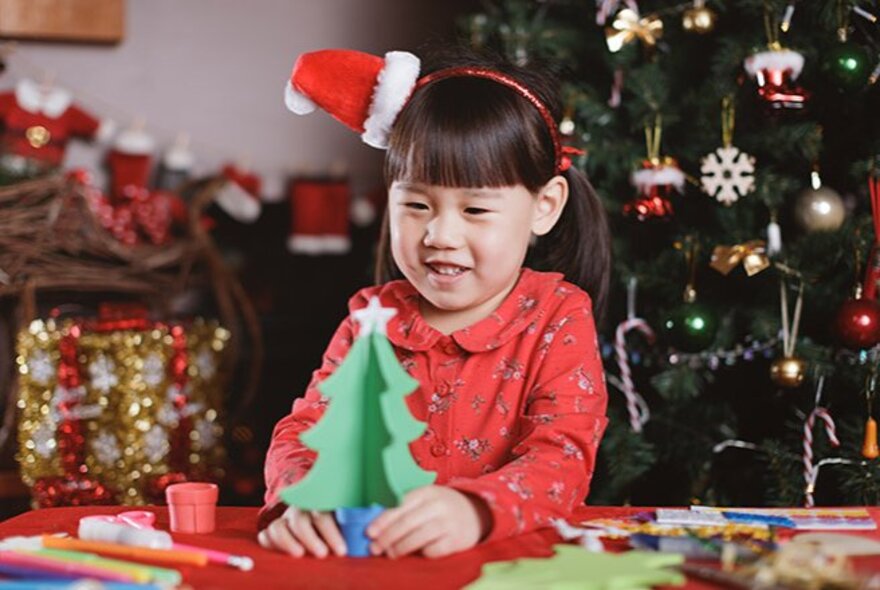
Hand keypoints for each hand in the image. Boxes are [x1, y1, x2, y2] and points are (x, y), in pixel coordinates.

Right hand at [257, 505, 346, 557]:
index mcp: (319, 505)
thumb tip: (366, 542)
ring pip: (278, 526)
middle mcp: (300, 510)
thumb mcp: (345, 524)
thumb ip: (351, 529)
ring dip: (287, 541)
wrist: (317, 520)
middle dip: (310, 538)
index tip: (341, 551)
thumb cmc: (338, 526)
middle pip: (299, 519)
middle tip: (322, 554)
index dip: (331, 533)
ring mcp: (284, 520)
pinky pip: (265, 535)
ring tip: (299, 555)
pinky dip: (269, 544)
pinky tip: (279, 555)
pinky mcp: (272, 531)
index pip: (323, 514)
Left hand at [366, 486, 491, 558]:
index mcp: (427, 492)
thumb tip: (377, 528)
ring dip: (400, 547)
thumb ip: (404, 510)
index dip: (383, 520)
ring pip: (418, 537)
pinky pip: (434, 550)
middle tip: (374, 548)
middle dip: (387, 537)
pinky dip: (423, 553)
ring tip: (390, 554)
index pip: (400, 505)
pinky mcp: (457, 540)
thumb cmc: (442, 509)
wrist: (477, 514)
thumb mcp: (426, 501)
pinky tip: (418, 554)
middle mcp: (438, 505)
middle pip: (407, 522)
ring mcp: (449, 522)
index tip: (369, 533)